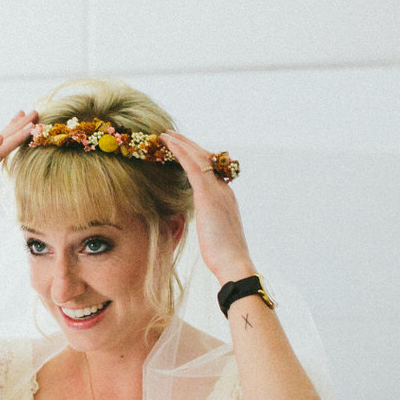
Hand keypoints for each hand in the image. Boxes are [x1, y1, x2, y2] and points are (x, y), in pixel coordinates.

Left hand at [161, 130, 255, 283]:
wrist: (234, 263)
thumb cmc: (223, 257)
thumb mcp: (214, 234)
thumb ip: (208, 222)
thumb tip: (201, 224)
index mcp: (225, 198)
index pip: (211, 171)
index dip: (197, 158)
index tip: (184, 151)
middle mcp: (224, 190)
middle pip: (206, 159)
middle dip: (189, 146)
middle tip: (172, 136)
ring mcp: (218, 190)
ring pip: (199, 158)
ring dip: (182, 144)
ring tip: (166, 135)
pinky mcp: (208, 195)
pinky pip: (193, 166)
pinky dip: (180, 152)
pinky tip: (168, 144)